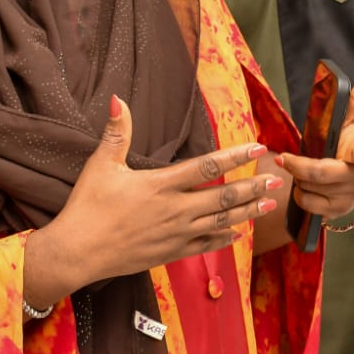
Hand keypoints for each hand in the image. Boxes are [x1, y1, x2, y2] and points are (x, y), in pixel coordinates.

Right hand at [23, 95, 281, 309]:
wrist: (76, 254)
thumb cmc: (86, 207)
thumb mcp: (101, 165)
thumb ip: (117, 133)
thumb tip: (118, 99)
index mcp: (161, 185)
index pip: (206, 167)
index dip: (235, 156)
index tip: (257, 146)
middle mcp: (174, 210)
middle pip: (223, 198)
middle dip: (252, 188)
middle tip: (277, 181)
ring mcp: (175, 235)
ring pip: (220, 223)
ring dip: (246, 213)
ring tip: (268, 205)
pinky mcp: (169, 253)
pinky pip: (204, 246)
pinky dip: (223, 239)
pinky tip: (237, 234)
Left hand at [278, 65, 353, 218]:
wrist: (349, 175)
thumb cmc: (348, 142)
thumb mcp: (351, 119)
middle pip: (320, 171)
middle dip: (298, 164)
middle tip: (283, 157)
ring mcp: (349, 196)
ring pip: (310, 186)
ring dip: (299, 178)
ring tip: (302, 169)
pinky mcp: (337, 212)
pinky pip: (308, 203)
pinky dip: (301, 194)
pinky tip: (306, 186)